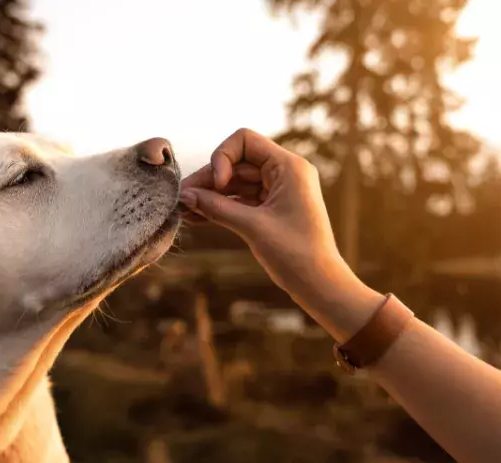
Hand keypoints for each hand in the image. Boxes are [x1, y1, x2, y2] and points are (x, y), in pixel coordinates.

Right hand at [179, 128, 381, 341]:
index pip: (245, 141)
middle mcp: (285, 172)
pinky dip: (221, 206)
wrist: (319, 284)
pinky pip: (242, 199)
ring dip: (211, 195)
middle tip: (182, 198)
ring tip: (184, 210)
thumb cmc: (295, 254)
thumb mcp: (252, 227)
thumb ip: (217, 207)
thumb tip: (185, 196)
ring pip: (236, 182)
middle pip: (237, 163)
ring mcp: (278, 190)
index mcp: (289, 167)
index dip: (223, 157)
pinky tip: (197, 216)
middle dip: (209, 180)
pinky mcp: (272, 208)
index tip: (217, 185)